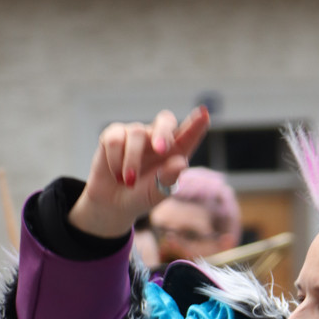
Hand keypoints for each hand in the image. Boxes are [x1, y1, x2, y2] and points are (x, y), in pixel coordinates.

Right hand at [68, 106, 209, 238]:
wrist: (114, 203)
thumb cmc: (142, 196)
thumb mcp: (158, 193)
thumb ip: (169, 178)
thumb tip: (181, 162)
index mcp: (175, 151)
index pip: (188, 134)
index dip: (197, 123)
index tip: (204, 114)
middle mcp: (157, 138)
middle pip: (165, 120)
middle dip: (163, 132)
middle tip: (160, 149)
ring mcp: (136, 134)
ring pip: (136, 133)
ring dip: (132, 161)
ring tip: (129, 181)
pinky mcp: (115, 135)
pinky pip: (115, 139)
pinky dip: (115, 160)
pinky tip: (116, 174)